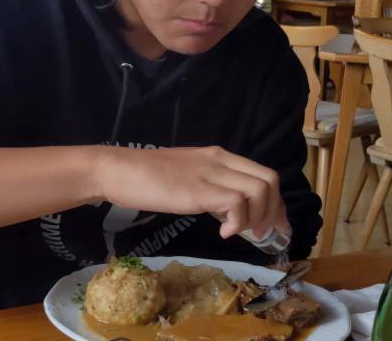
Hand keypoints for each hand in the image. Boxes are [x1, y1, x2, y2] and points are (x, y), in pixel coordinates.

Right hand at [93, 145, 288, 240]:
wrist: (117, 170)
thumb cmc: (145, 175)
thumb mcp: (187, 175)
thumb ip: (209, 185)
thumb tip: (226, 207)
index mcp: (219, 156)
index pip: (263, 173)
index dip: (275, 202)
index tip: (271, 224)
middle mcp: (221, 161)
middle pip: (270, 180)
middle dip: (273, 211)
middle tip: (261, 234)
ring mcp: (211, 174)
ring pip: (260, 191)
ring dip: (257, 218)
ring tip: (238, 233)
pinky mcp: (199, 191)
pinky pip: (236, 205)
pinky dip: (237, 224)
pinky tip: (222, 234)